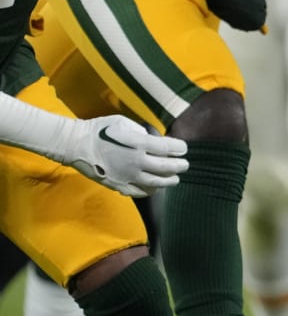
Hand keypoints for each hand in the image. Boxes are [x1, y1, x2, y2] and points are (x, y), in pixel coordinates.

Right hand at [65, 115, 188, 197]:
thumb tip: (156, 140)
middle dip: (180, 165)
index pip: (169, 148)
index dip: (180, 148)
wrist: (75, 144)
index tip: (183, 148)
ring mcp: (128, 176)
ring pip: (157, 182)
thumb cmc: (100, 130)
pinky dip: (152, 189)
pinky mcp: (119, 185)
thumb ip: (143, 133)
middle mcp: (137, 161)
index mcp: (139, 144)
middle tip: (185, 164)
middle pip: (168, 167)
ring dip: (170, 180)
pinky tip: (155, 186)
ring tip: (175, 178)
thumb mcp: (124, 123)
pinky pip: (141, 191)